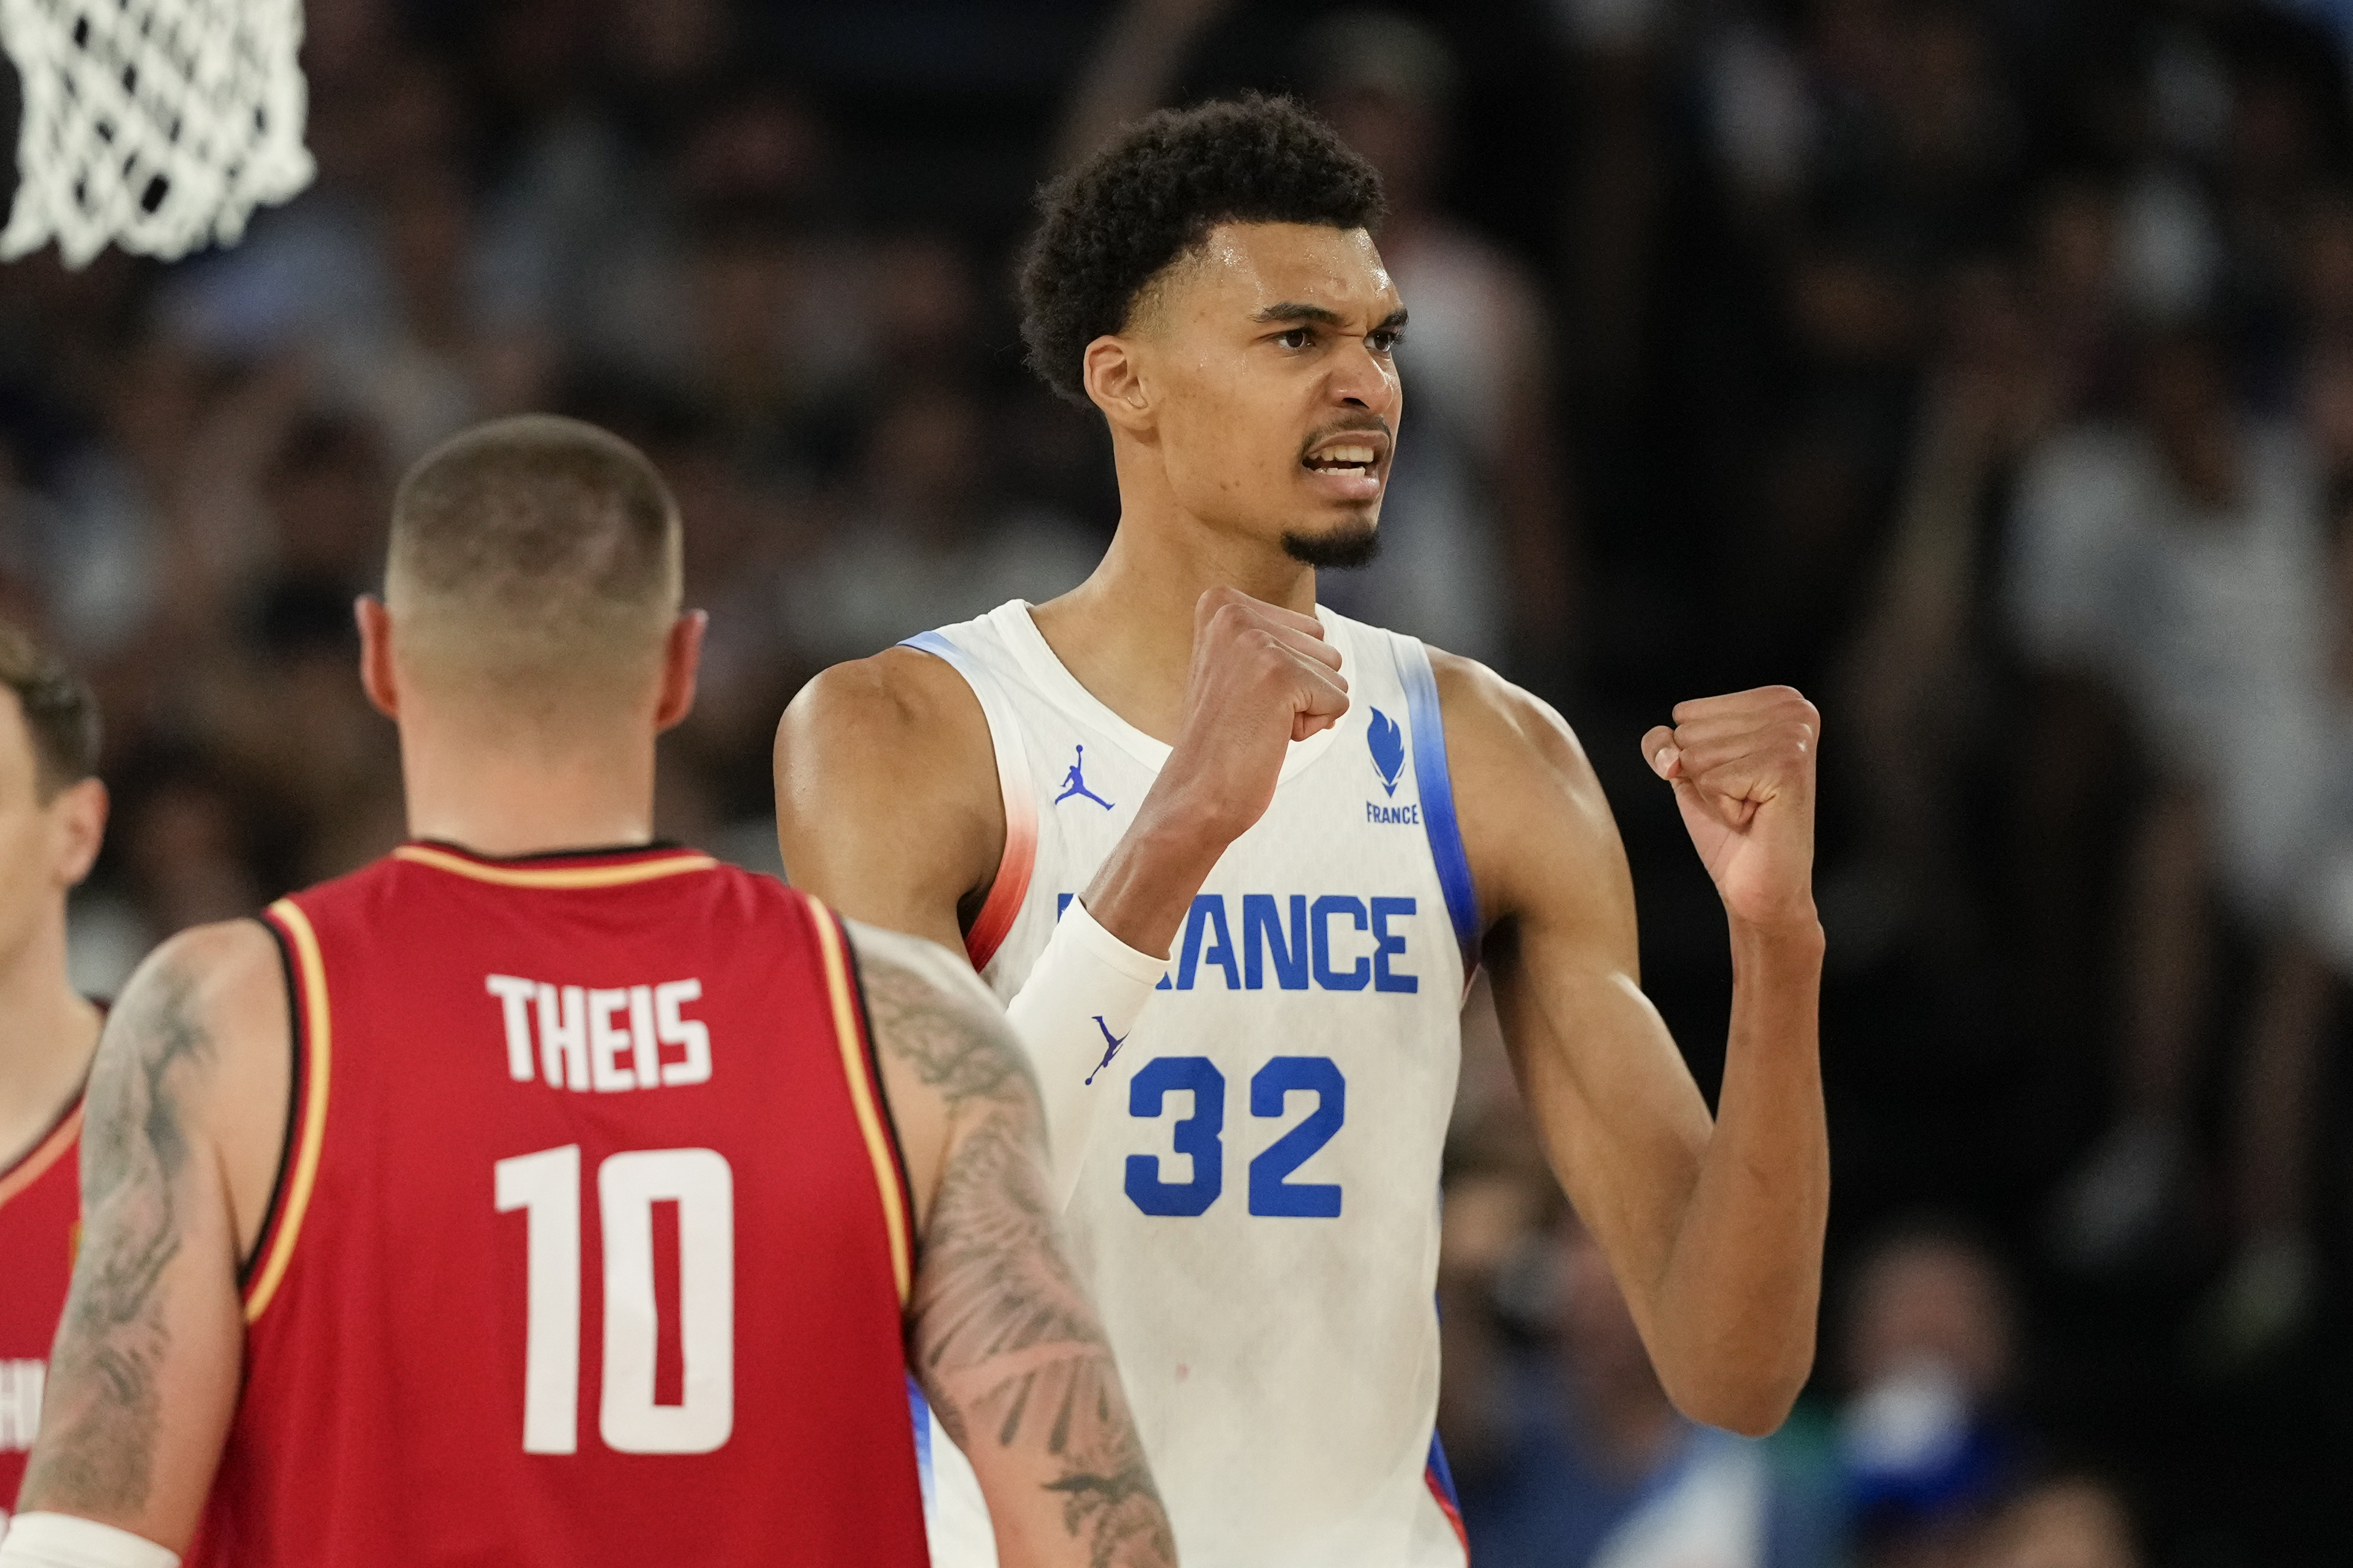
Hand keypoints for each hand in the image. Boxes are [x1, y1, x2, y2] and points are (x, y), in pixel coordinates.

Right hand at [1157, 587, 1348, 847]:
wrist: (1196, 793)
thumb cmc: (1223, 737)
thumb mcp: (1238, 665)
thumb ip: (1274, 637)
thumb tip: (1324, 634)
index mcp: (1221, 602)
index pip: (1307, 628)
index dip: (1289, 671)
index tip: (1245, 696)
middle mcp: (1233, 612)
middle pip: (1324, 646)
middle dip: (1302, 687)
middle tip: (1252, 714)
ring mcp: (1256, 642)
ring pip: (1334, 672)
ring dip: (1308, 707)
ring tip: (1259, 723)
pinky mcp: (1280, 675)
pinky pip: (1338, 700)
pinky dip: (1313, 727)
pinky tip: (1270, 736)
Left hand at [1643, 688, 1819, 930]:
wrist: (1760, 884)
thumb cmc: (1729, 826)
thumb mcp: (1687, 770)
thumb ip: (1663, 742)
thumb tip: (1671, 759)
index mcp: (1776, 699)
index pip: (1685, 712)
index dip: (1695, 758)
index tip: (1736, 780)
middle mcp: (1793, 708)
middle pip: (1689, 730)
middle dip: (1703, 775)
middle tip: (1744, 798)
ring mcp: (1794, 736)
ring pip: (1697, 754)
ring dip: (1713, 792)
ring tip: (1750, 807)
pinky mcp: (1787, 765)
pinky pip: (1712, 779)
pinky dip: (1722, 808)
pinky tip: (1754, 816)